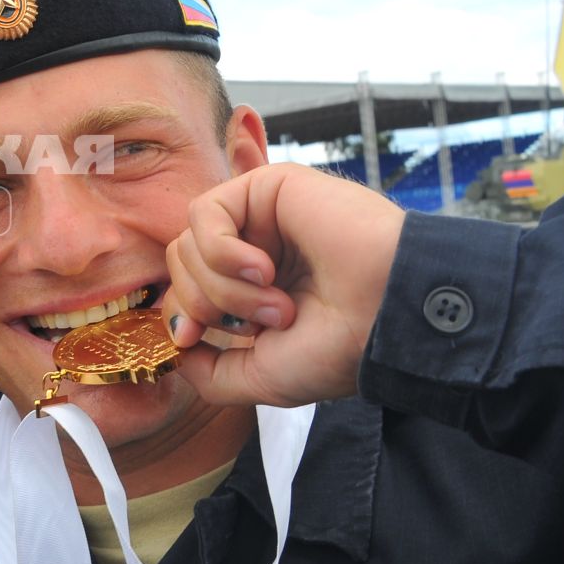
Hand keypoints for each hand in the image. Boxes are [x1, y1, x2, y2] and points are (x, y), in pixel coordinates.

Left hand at [161, 162, 404, 407]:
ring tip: (279, 304)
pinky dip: (222, 252)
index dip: (178, 317)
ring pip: (187, 245)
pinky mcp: (268, 186)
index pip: (183, 290)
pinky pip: (204, 214)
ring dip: (225, 287)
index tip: (192, 341)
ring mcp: (260, 217)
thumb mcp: (260, 377)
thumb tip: (176, 349)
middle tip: (269, 323)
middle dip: (208, 306)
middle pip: (179, 267)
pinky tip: (263, 269)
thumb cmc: (336, 349)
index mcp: (250, 289)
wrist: (388, 317)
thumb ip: (209, 372)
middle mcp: (252, 249)